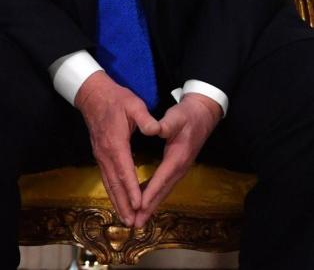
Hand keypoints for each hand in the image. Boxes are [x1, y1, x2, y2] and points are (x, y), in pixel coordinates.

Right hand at [74, 71, 159, 226]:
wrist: (92, 94)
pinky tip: (117, 201)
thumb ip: (145, 118)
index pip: (124, 169)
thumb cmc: (116, 98)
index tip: (139, 204)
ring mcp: (100, 154)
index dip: (132, 188)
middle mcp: (105, 152)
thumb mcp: (134, 104)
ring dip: (117, 201)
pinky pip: (106, 177)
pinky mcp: (99, 154)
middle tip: (132, 222)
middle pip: (114, 182)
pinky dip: (112, 192)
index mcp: (115, 141)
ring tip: (125, 219)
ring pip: (108, 182)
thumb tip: (156, 129)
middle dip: (124, 203)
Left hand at [135, 93, 221, 226]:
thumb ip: (166, 124)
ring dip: (151, 206)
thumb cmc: (187, 115)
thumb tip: (155, 129)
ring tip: (137, 220)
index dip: (150, 192)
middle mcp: (180, 167)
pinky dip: (153, 196)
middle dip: (149, 207)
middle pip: (163, 191)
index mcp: (178, 156)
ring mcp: (179, 169)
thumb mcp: (176, 117)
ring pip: (163, 191)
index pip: (162, 177)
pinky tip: (142, 202)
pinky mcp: (176, 167)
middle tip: (136, 223)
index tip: (139, 205)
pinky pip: (163, 185)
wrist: (202, 114)